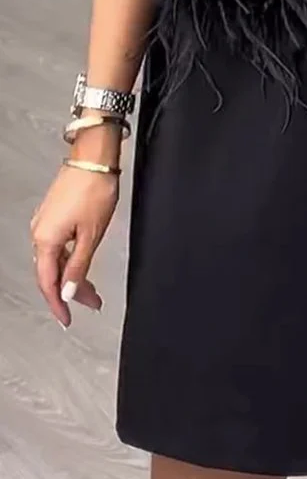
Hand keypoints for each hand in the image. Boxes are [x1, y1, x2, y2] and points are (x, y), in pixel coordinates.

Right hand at [30, 166, 118, 327]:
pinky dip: (70, 259)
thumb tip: (69, 293)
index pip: (48, 283)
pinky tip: (81, 264)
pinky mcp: (53, 214)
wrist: (94, 159)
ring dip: (72, 276)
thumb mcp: (92, 235)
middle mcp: (40, 232)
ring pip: (55, 259)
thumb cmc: (94, 189)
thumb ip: (79, 266)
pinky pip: (58, 246)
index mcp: (46, 240)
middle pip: (51, 272)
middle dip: (71, 292)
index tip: (68, 319)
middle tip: (92, 303)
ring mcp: (45, 222)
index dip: (58, 304)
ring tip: (92, 289)